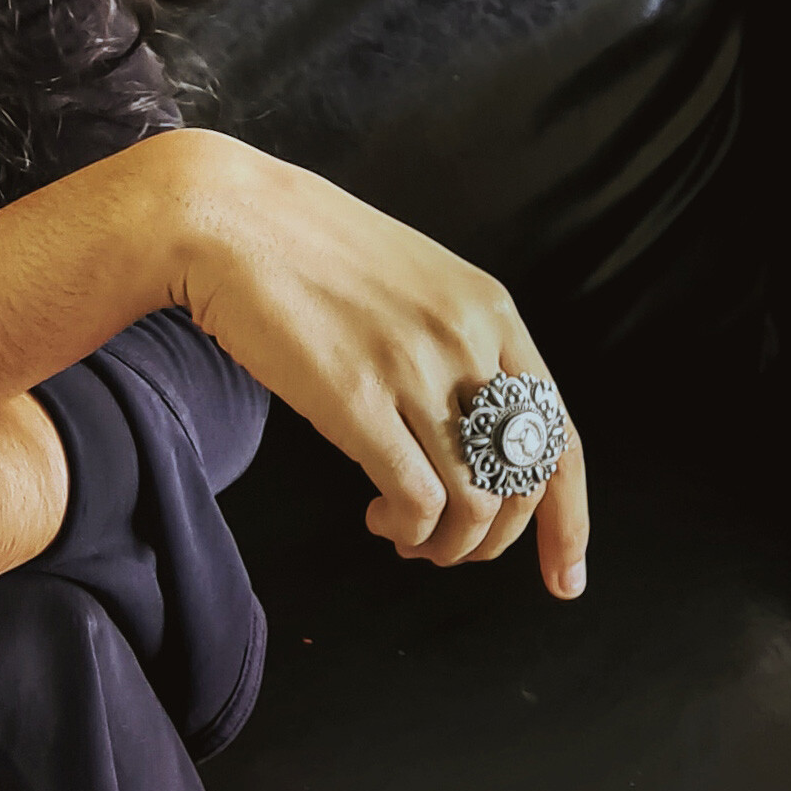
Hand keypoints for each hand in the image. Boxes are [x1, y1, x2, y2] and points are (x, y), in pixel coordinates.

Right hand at [144, 130, 589, 597]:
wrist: (223, 215)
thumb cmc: (300, 245)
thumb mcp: (409, 277)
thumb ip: (451, 340)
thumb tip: (466, 426)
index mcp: (489, 309)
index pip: (561, 436)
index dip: (567, 521)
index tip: (563, 575)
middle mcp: (467, 338)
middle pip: (523, 481)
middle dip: (495, 540)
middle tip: (452, 552)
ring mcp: (414, 367)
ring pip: (473, 501)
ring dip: (444, 543)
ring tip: (405, 535)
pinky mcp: (356, 397)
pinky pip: (416, 499)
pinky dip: (406, 528)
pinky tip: (377, 517)